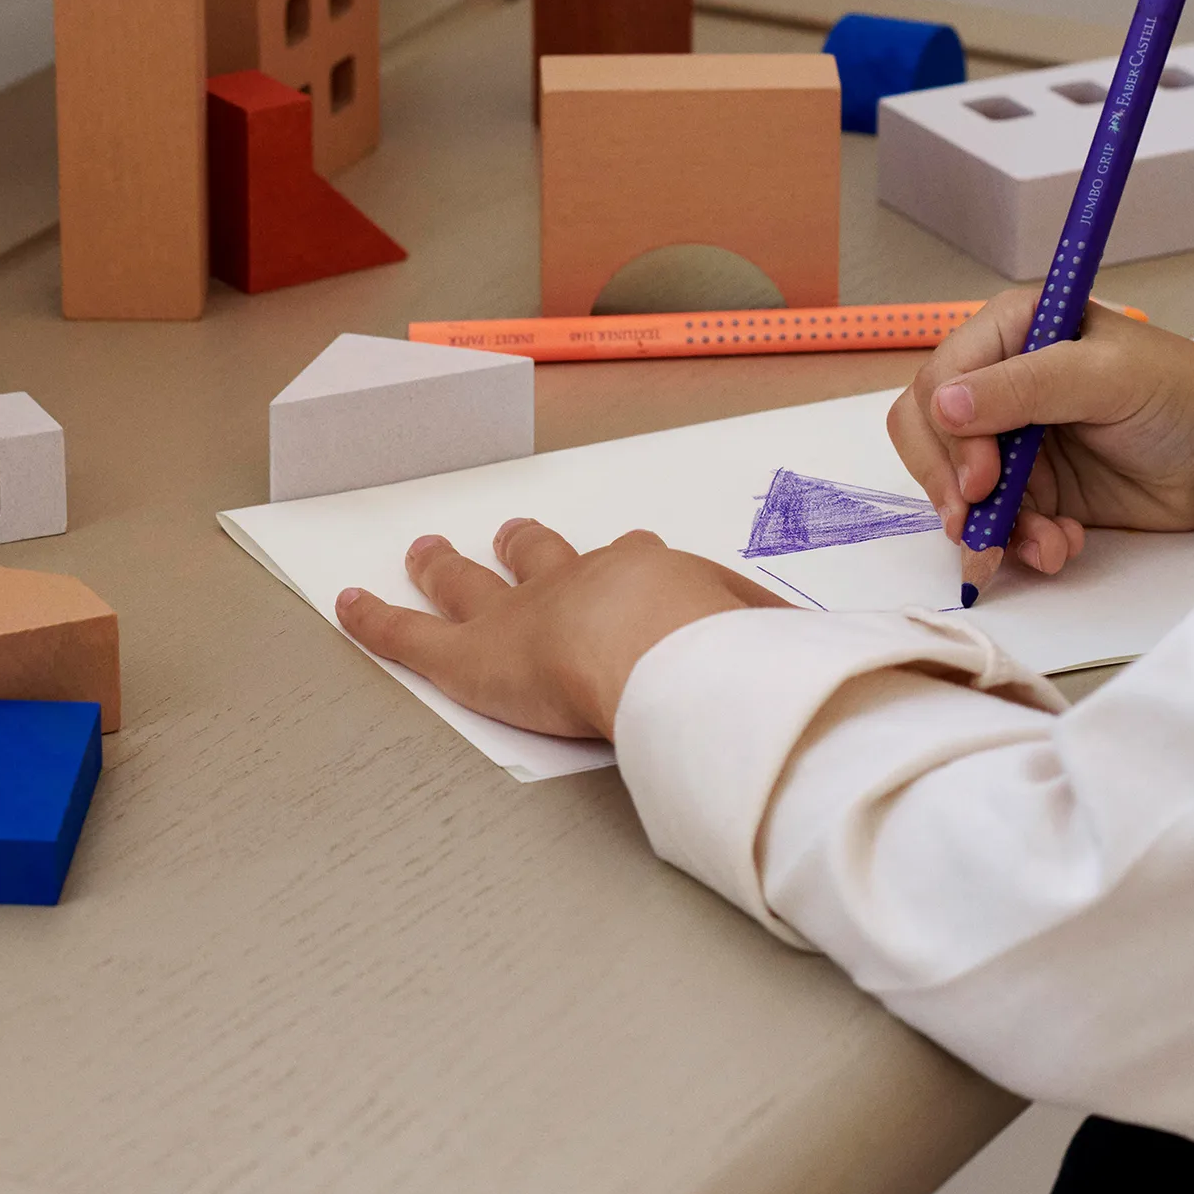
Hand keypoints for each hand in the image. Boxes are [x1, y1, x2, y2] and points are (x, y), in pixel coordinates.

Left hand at [335, 516, 776, 739]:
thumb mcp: (776, 645)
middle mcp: (581, 580)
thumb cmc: (724, 653)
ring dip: (448, 568)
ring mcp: (519, 613)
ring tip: (428, 552)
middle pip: (546, 555)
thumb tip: (847, 661)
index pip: (642, 566)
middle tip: (512, 532)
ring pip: (472, 583)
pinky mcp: (467, 655)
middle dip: (527, 545)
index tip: (642, 561)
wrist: (664, 651)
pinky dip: (375, 619)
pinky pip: (409, 633)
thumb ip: (790, 654)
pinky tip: (346, 605)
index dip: (635, 567)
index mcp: (655, 578)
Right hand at [888, 290, 1193, 593]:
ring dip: (994, 526)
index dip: (947, 435)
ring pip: (957, 489)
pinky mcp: (1032, 488)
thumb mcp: (1105, 378)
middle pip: (928, 436)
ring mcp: (1011, 439)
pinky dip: (1020, 545)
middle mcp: (999, 381)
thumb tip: (942, 406)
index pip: (940, 381)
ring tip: (1046, 545)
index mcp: (1010, 331)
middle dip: (953, 487)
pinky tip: (1060, 547)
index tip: (981, 479)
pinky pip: (996, 522)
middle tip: (981, 525)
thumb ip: (1024, 387)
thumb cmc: (1178, 394)